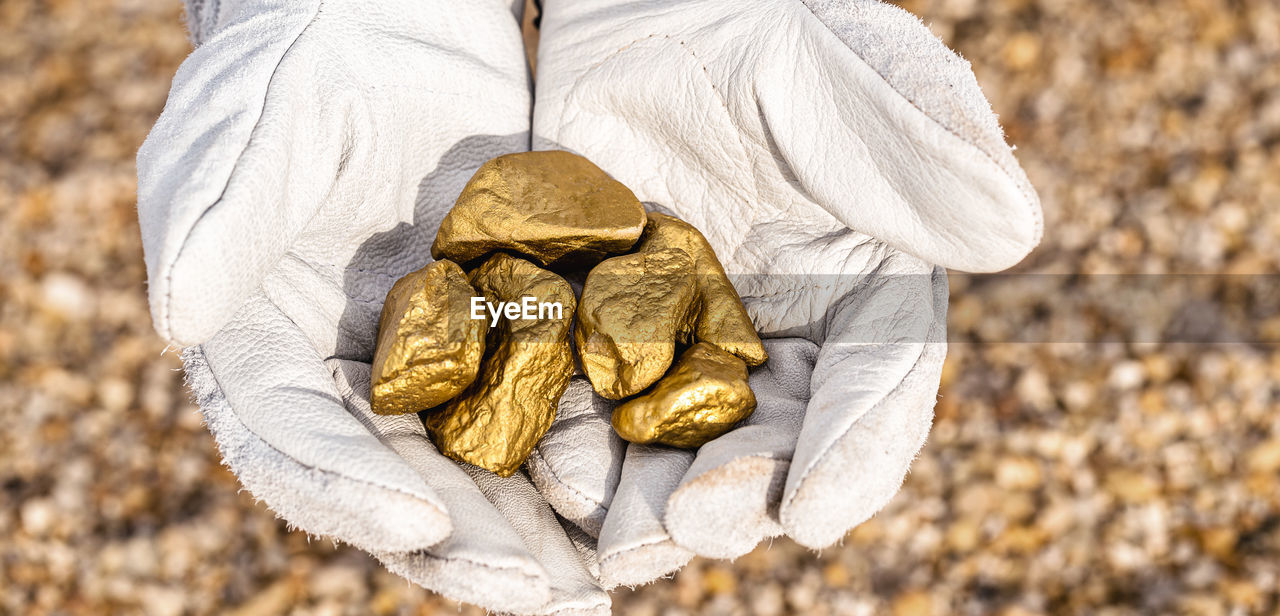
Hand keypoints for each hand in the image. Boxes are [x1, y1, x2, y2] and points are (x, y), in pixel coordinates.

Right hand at [137, 1, 606, 612]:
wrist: (394, 12)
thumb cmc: (304, 57)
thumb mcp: (257, 127)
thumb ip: (217, 216)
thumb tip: (173, 319)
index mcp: (267, 347)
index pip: (294, 442)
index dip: (348, 489)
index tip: (422, 521)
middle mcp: (352, 375)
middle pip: (401, 485)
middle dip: (472, 547)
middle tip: (546, 598)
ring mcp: (436, 361)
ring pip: (485, 468)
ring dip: (541, 531)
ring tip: (602, 584)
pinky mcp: (512, 329)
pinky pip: (552, 405)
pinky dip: (593, 452)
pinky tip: (645, 488)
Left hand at [525, 0, 1041, 586]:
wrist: (636, 11)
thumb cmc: (757, 26)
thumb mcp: (836, 73)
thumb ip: (919, 148)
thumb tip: (1013, 235)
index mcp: (867, 294)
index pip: (878, 386)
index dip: (853, 452)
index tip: (819, 511)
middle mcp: (786, 340)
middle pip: (777, 439)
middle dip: (743, 491)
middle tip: (698, 526)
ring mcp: (690, 347)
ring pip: (681, 443)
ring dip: (653, 495)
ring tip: (622, 534)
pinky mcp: (605, 338)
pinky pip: (592, 405)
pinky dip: (576, 440)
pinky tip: (549, 466)